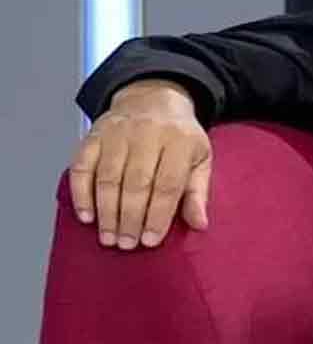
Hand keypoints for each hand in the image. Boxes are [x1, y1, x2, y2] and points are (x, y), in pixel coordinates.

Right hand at [68, 79, 212, 249]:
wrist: (153, 98)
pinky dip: (82, 193)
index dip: (158, 215)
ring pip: (108, 177)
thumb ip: (198, 192)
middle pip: (137, 182)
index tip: (150, 241)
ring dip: (107, 212)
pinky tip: (86, 216)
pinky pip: (82, 167)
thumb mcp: (200, 158)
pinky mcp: (93, 135)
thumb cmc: (179, 137)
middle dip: (131, 218)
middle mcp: (148, 134)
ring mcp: (117, 133)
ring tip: (109, 237)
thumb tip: (199, 224)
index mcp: (179, 140)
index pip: (168, 183)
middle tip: (127, 244)